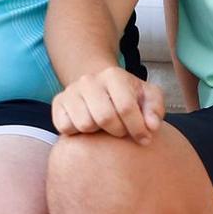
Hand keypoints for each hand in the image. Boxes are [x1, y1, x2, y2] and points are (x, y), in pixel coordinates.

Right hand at [52, 66, 167, 140]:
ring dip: (98, 132)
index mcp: (113, 75)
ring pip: (85, 125)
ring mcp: (71, 91)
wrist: (99, 86)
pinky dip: (78, 133)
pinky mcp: (57, 104)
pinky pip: (65, 128)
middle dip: (119, 131)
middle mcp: (89, 80)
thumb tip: (152, 126)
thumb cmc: (127, 94)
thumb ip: (155, 109)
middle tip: (123, 131)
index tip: (145, 138)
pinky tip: (90, 126)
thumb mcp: (147, 96)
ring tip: (105, 126)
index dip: (138, 128)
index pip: (126, 107)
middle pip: (105, 118)